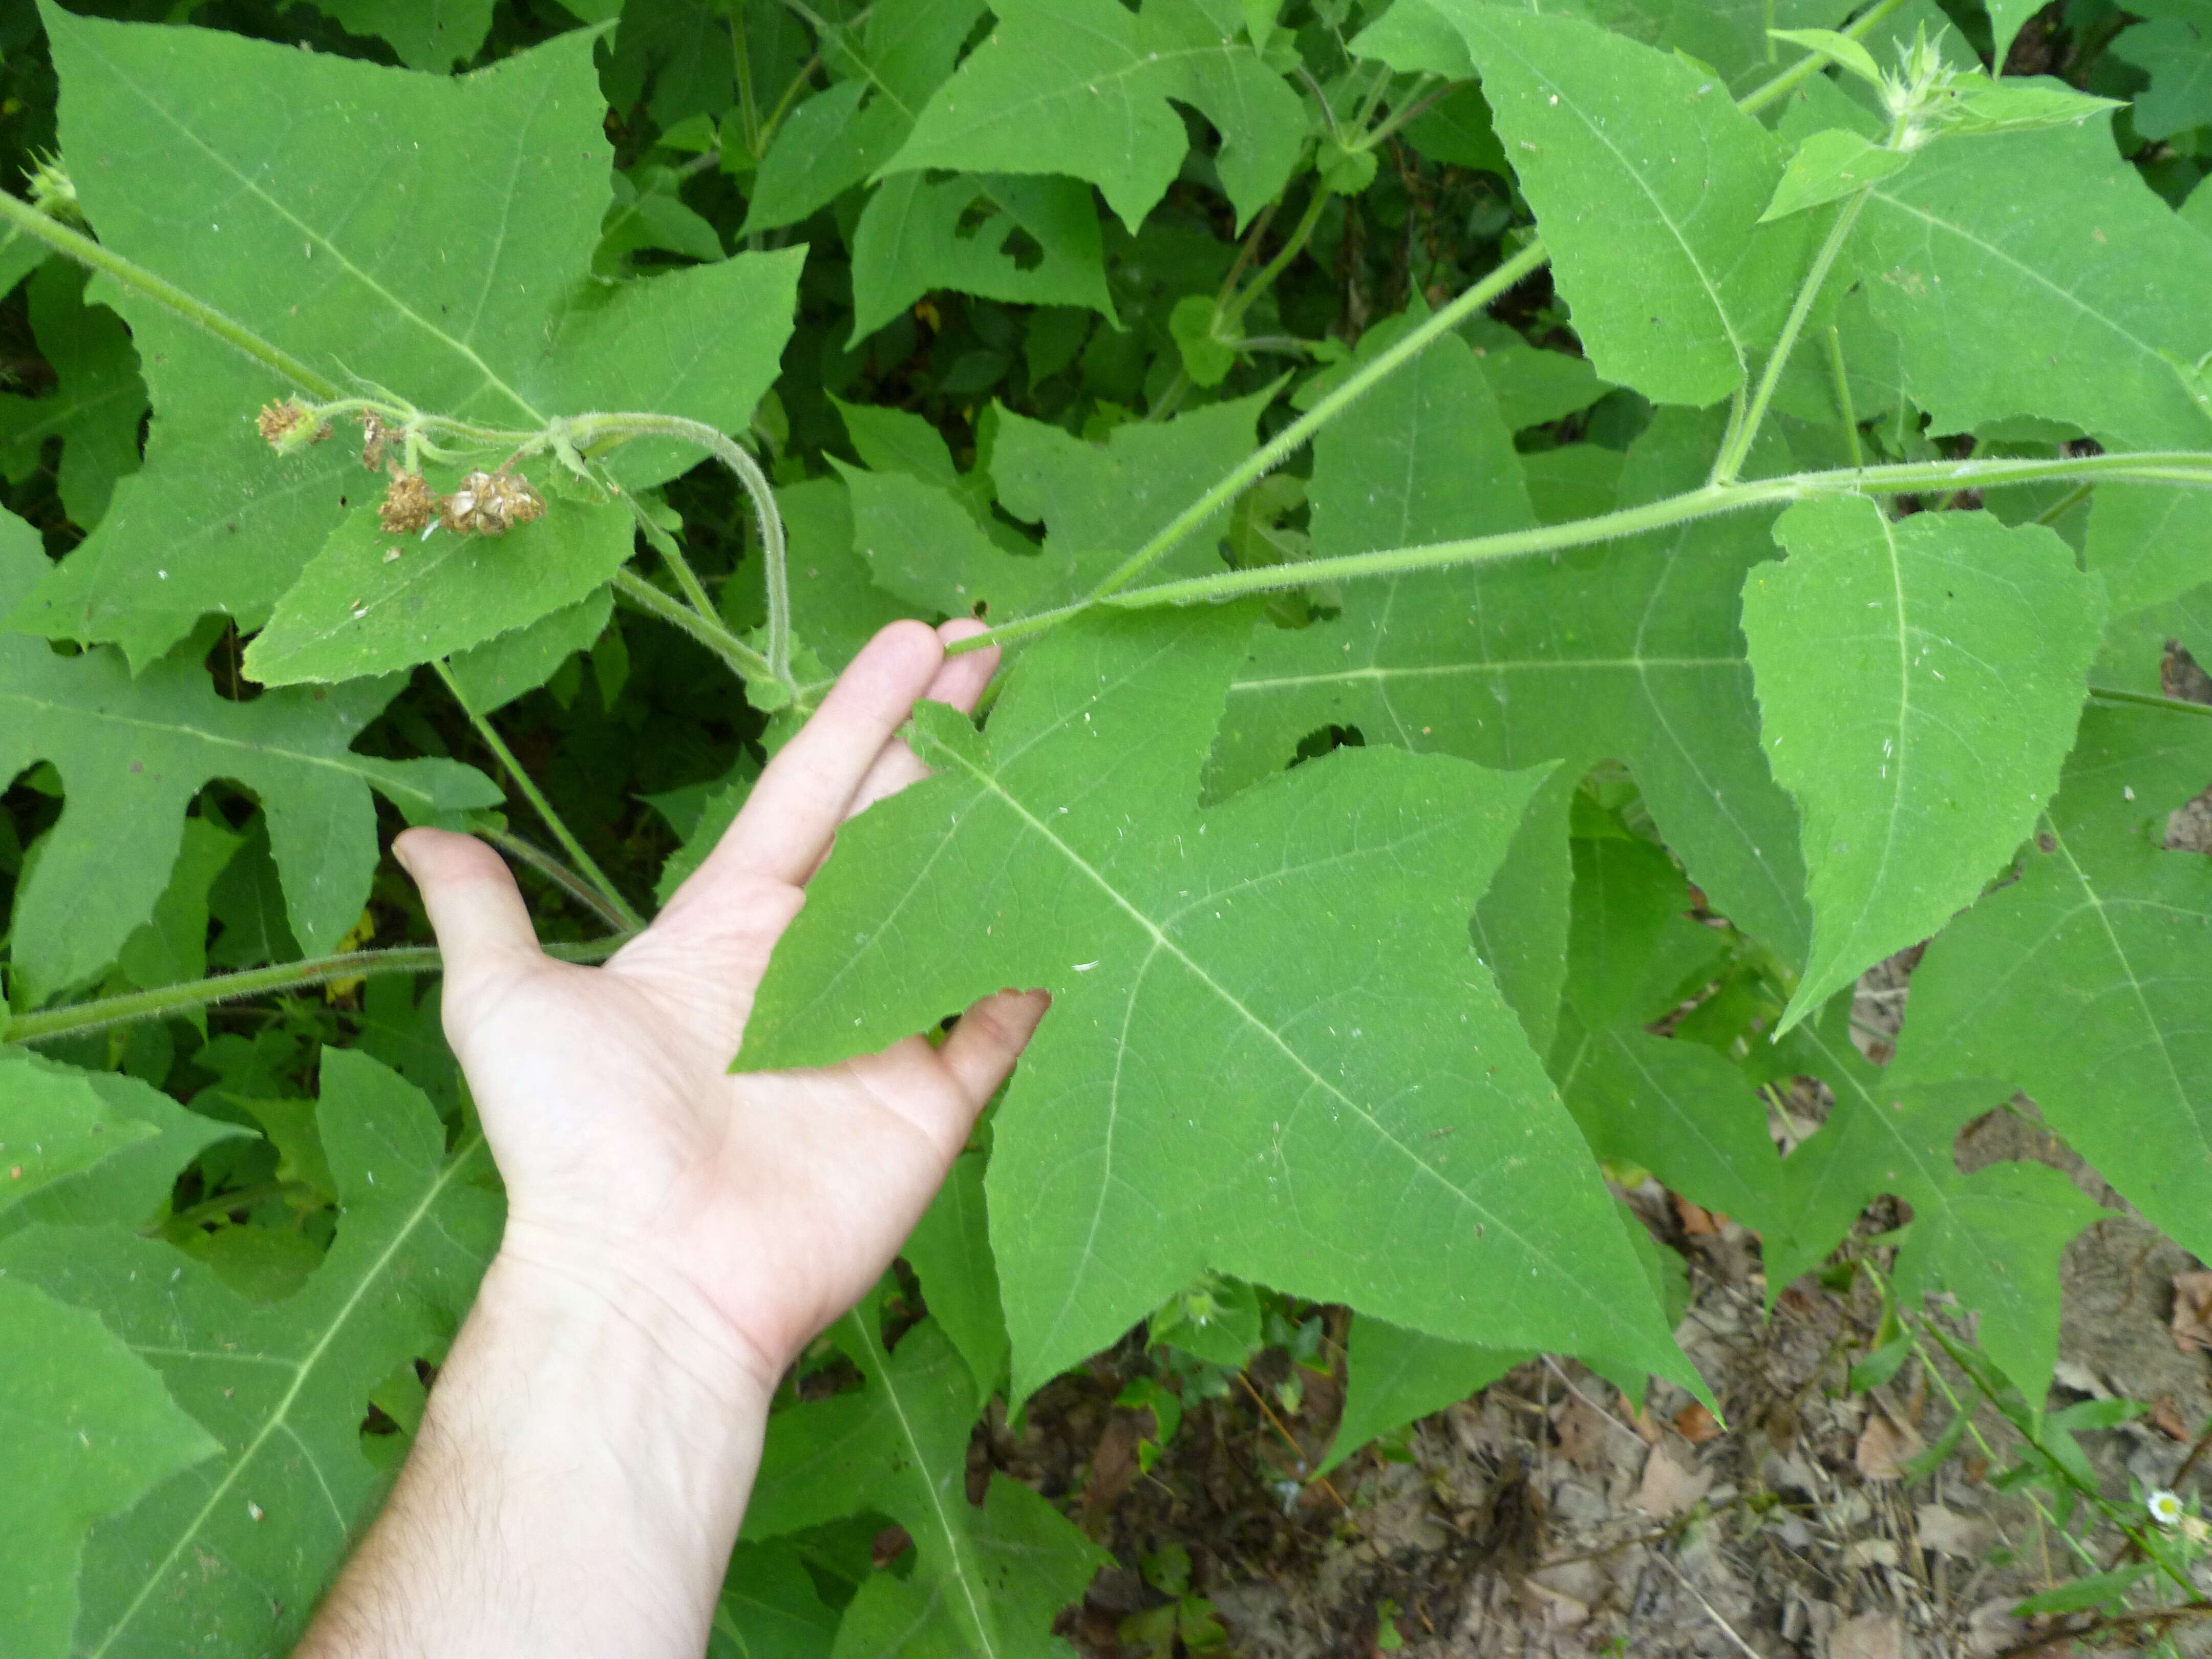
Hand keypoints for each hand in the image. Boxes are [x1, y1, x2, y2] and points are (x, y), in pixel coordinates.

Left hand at [394, 619, 1047, 1404]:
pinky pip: (1003, 1018)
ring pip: (961, 902)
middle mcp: (813, 961)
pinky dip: (1044, 963)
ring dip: (1009, 828)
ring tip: (1061, 745)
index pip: (812, 789)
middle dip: (953, 740)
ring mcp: (882, 1028)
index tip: (925, 638)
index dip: (866, 711)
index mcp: (730, 924)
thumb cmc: (576, 1143)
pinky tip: (1086, 888)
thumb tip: (418, 835)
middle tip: (1009, 657)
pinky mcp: (934, 1100)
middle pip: (897, 824)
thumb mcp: (507, 1005)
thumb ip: (485, 913)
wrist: (648, 1279)